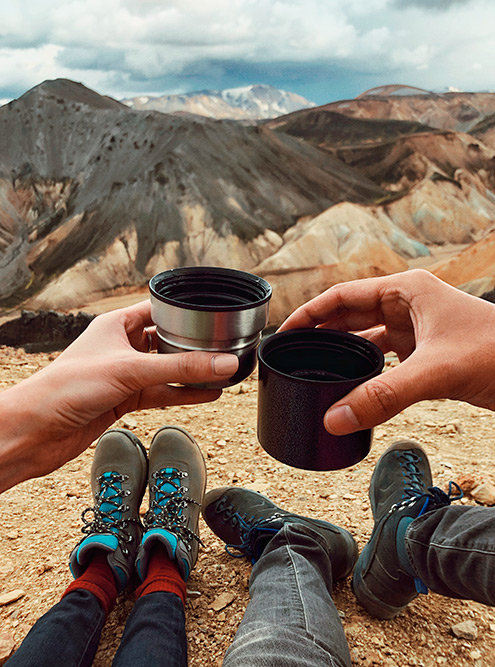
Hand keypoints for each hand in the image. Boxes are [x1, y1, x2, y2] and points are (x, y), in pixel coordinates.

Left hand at [0, 300, 238, 491]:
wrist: (35, 431)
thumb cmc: (66, 388)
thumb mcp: (130, 371)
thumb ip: (180, 368)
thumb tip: (223, 364)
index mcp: (117, 325)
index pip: (158, 309)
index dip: (185, 312)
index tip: (214, 316)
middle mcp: (122, 346)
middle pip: (167, 341)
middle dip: (195, 346)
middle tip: (226, 348)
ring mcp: (124, 374)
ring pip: (167, 370)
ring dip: (193, 374)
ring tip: (225, 373)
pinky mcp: (125, 399)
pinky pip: (162, 393)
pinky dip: (184, 395)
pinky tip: (207, 395)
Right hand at [279, 269, 494, 434]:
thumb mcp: (435, 371)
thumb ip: (383, 396)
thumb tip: (334, 418)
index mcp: (406, 290)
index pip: (343, 296)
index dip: (310, 313)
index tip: (284, 331)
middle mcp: (409, 305)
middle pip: (351, 317)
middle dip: (322, 335)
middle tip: (291, 355)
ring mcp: (418, 330)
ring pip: (368, 340)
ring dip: (344, 355)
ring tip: (314, 371)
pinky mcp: (426, 354)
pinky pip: (385, 361)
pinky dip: (367, 373)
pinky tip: (352, 387)